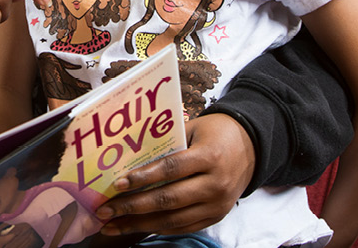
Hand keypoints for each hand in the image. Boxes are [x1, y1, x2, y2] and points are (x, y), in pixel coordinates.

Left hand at [95, 113, 255, 235]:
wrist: (252, 148)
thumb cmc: (216, 133)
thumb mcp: (194, 128)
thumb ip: (166, 141)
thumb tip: (128, 152)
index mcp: (209, 156)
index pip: (171, 169)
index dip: (143, 178)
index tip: (117, 184)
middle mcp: (215, 184)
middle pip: (168, 199)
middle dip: (133, 207)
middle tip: (106, 210)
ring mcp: (217, 204)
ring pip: (173, 220)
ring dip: (139, 224)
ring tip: (113, 225)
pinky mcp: (216, 216)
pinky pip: (183, 227)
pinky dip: (158, 228)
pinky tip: (137, 227)